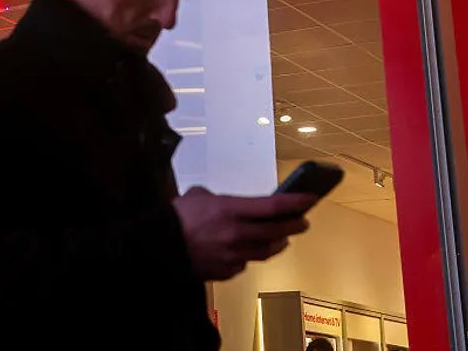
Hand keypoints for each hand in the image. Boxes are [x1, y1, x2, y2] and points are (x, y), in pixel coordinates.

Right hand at [172, 186, 314, 280]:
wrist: (158, 247)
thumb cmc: (175, 219)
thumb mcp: (198, 196)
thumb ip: (217, 199)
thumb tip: (224, 203)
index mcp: (230, 210)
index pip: (273, 207)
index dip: (295, 203)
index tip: (309, 199)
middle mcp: (237, 234)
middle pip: (277, 231)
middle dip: (294, 225)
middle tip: (303, 221)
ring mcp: (233, 255)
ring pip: (266, 251)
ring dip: (277, 242)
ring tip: (282, 237)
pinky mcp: (227, 271)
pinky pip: (245, 263)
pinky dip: (249, 256)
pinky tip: (247, 250)